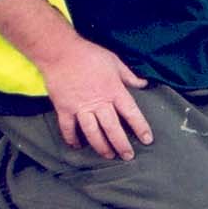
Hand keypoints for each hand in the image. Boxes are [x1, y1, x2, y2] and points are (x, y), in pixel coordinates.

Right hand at [38, 37, 152, 159]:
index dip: (140, 127)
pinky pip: (68, 128)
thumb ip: (128, 75)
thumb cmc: (89, 54)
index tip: (147, 140)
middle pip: (112, 128)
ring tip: (108, 156)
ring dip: (101, 147)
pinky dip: (72, 139)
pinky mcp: (64, 109)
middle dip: (121, 144)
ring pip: (92, 133)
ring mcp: (80, 107)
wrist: (60, 52)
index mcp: (114, 90)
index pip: (131, 112)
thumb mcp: (114, 61)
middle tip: (128, 156)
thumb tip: (143, 84)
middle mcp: (99, 102)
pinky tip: (77, 146)